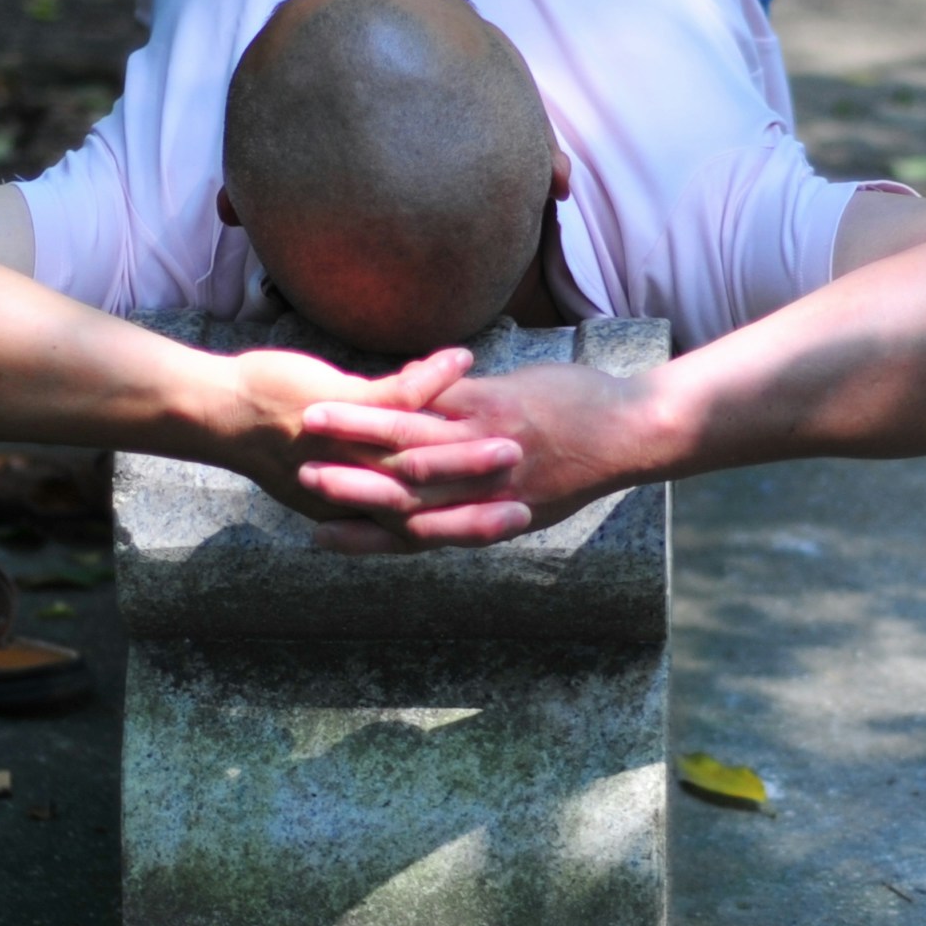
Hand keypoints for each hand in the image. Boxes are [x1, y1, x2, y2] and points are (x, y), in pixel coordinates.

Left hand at [215, 346, 517, 529]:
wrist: (218, 415)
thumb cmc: (271, 434)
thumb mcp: (329, 467)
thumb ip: (368, 473)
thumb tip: (401, 469)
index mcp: (363, 506)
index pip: (434, 518)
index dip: (480, 518)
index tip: (524, 512)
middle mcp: (363, 484)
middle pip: (442, 490)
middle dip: (494, 482)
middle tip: (538, 471)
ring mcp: (355, 448)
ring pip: (428, 446)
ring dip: (477, 432)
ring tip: (523, 417)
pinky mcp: (342, 409)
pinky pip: (399, 394)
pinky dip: (435, 376)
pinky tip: (464, 358)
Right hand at [285, 360, 668, 549]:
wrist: (630, 434)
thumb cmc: (580, 458)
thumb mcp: (528, 492)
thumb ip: (483, 496)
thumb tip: (453, 495)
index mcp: (481, 518)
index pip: (410, 534)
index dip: (362, 537)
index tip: (318, 534)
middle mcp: (477, 495)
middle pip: (397, 498)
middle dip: (344, 490)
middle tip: (295, 482)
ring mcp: (482, 454)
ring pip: (405, 453)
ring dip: (353, 440)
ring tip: (308, 428)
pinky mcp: (493, 413)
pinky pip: (431, 410)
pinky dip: (391, 403)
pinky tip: (357, 389)